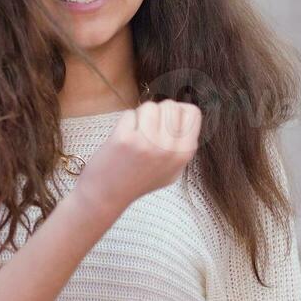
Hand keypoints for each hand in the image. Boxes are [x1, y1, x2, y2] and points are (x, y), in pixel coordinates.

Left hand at [73, 100, 200, 217]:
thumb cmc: (139, 179)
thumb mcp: (172, 169)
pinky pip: (130, 113)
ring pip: (150, 106)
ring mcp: (147, 143)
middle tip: (147, 129)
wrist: (107, 195)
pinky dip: (125, 122)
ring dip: (140, 115)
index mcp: (184, 154)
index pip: (193, 112)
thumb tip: (185, 112)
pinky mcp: (125, 139)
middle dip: (157, 111)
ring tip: (135, 134)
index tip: (165, 122)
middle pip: (171, 105)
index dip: (177, 112)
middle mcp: (169, 148)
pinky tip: (123, 139)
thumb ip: (181, 144)